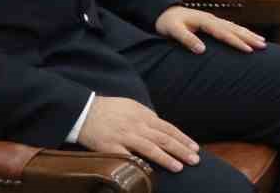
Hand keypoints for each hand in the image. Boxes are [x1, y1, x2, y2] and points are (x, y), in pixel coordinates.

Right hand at [76, 96, 199, 172]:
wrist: (84, 110)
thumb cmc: (110, 109)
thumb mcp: (133, 107)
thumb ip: (147, 116)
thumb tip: (161, 124)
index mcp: (144, 116)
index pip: (169, 128)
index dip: (183, 139)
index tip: (195, 148)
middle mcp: (138, 126)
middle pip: (164, 139)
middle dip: (181, 150)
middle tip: (195, 160)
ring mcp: (124, 136)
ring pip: (150, 148)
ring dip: (167, 158)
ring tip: (180, 167)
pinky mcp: (110, 147)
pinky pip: (127, 157)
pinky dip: (139, 163)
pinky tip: (149, 171)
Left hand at [154, 5, 264, 54]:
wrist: (163, 12)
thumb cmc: (167, 23)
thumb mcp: (173, 30)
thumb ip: (187, 39)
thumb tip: (202, 50)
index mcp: (204, 21)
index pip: (224, 33)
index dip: (237, 42)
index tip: (248, 50)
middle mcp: (212, 19)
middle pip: (234, 29)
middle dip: (249, 37)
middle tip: (263, 46)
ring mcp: (214, 20)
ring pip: (235, 27)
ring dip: (249, 34)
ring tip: (262, 42)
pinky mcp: (213, 22)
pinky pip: (231, 27)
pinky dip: (242, 31)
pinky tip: (249, 36)